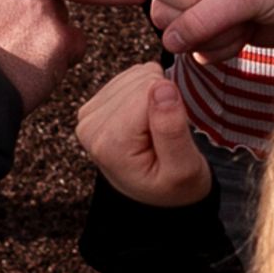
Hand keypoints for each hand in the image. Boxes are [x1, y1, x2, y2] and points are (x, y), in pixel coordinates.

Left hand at [73, 64, 211, 208]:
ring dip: (155, 97)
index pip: (150, 92)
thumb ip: (171, 128)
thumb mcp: (184, 169)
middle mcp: (90, 125)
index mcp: (109, 143)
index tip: (171, 137)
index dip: (172, 109)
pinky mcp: (96, 104)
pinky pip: (132, 76)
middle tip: (164, 136)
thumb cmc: (175, 187)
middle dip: (162, 102)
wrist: (159, 198)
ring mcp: (90, 113)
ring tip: (156, 130)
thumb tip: (162, 86)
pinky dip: (147, 93)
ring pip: (138, 74)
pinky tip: (147, 120)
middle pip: (142, 80)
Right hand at [147, 0, 273, 63]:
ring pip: (180, 35)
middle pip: (162, 11)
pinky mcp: (214, 23)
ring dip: (215, 37)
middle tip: (237, 10)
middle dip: (201, 22)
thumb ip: (203, 16)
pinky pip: (197, 48)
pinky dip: (222, 47)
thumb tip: (169, 41)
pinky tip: (246, 31)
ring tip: (246, 19)